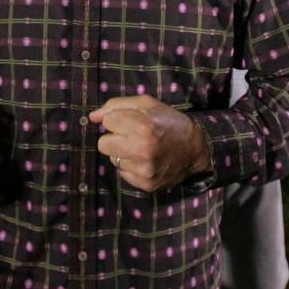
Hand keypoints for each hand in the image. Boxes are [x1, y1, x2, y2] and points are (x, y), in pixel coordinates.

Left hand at [89, 95, 210, 192]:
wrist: (195, 149)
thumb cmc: (167, 121)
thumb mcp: (145, 104)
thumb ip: (115, 105)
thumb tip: (93, 117)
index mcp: (142, 126)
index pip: (107, 122)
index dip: (117, 120)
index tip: (130, 121)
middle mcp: (142, 150)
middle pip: (103, 144)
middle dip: (115, 138)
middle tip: (132, 136)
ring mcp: (144, 170)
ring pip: (112, 159)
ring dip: (123, 153)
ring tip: (141, 148)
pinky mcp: (146, 184)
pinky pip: (123, 173)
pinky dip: (131, 167)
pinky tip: (145, 161)